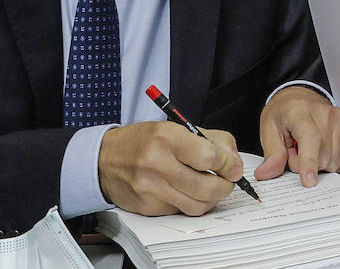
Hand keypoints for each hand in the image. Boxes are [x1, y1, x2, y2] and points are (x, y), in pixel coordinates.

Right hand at [98, 121, 242, 215]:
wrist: (105, 159)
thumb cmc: (144, 141)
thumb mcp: (178, 128)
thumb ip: (212, 141)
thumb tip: (234, 163)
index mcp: (167, 138)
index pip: (208, 157)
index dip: (228, 164)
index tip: (233, 167)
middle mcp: (157, 164)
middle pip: (206, 187)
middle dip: (225, 187)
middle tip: (228, 182)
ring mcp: (150, 188)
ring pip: (196, 205)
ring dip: (211, 199)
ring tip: (211, 189)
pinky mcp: (147, 207)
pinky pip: (180, 211)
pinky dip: (190, 204)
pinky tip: (188, 192)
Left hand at [255, 86, 339, 186]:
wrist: (300, 98)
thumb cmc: (284, 114)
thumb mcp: (269, 130)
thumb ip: (271, 155)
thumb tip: (266, 174)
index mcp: (300, 111)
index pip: (310, 140)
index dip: (309, 163)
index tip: (309, 181)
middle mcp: (325, 114)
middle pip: (321, 158)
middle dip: (306, 165)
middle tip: (296, 151)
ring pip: (334, 163)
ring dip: (320, 164)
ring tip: (310, 148)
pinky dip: (335, 164)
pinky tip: (325, 151)